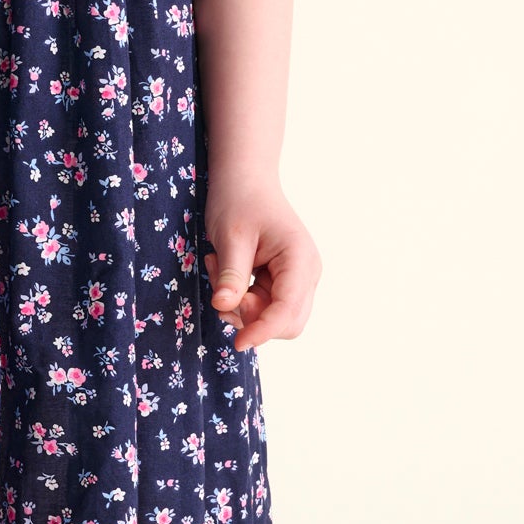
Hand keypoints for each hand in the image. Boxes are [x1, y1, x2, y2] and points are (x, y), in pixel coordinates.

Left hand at [201, 183, 320, 351]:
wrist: (245, 179)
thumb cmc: (239, 200)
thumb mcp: (230, 235)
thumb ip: (230, 273)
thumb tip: (224, 307)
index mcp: (300, 259)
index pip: (288, 310)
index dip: (264, 331)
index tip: (238, 343)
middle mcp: (306, 274)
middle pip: (287, 323)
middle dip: (250, 317)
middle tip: (221, 287)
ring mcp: (297, 279)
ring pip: (272, 318)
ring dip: (240, 306)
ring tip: (217, 268)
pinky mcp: (282, 282)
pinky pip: (263, 306)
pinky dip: (239, 299)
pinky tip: (223, 270)